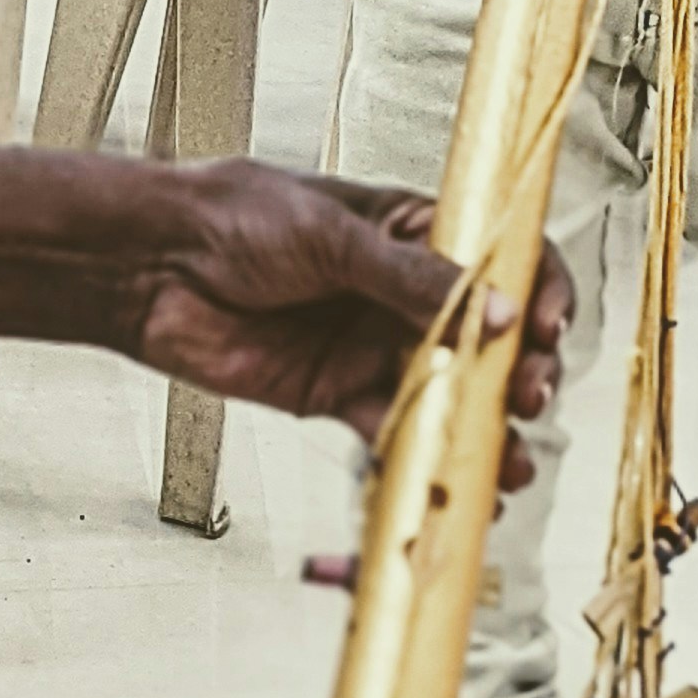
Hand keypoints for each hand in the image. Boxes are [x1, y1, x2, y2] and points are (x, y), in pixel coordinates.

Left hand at [124, 164, 573, 487]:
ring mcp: (373, 346)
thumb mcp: (331, 235)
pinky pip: (394, 434)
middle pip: (489, 339)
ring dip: (484, 430)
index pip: (503, 259)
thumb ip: (412, 278)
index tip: (546, 325)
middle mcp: (404, 293)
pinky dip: (422, 459)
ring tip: (503, 461)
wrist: (151, 266)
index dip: (537, 292)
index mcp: (414, 232)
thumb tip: (495, 311)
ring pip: (450, 395)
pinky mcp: (338, 395)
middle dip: (519, 373)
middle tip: (525, 395)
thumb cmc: (232, 217)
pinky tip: (447, 480)